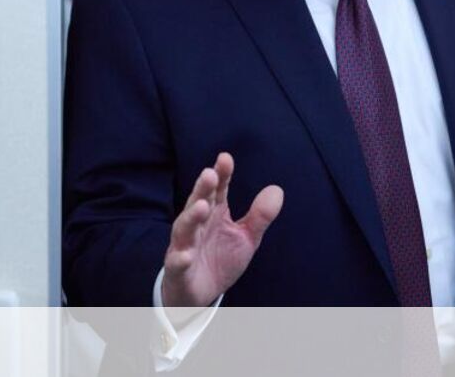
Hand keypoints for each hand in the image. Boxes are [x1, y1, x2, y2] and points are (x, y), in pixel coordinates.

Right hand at [161, 152, 283, 307]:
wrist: (199, 295)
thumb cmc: (220, 259)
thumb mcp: (246, 237)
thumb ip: (260, 216)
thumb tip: (277, 189)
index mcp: (214, 214)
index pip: (217, 190)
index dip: (221, 175)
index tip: (225, 158)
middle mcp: (197, 226)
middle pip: (198, 203)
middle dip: (203, 189)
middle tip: (210, 174)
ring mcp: (184, 247)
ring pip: (184, 229)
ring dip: (191, 217)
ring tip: (202, 206)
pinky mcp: (178, 270)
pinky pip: (177, 263)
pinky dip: (179, 259)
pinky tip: (185, 255)